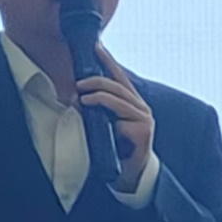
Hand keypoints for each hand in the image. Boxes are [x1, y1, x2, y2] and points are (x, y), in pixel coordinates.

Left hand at [76, 43, 154, 189]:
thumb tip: (78, 96)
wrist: (131, 175)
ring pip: (118, 100)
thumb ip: (98, 109)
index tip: (96, 46)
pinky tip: (104, 127)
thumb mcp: (105, 123)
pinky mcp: (143, 132)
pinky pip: (122, 121)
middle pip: (117, 85)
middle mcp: (140, 107)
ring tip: (82, 98)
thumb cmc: (117, 147)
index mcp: (132, 102)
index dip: (107, 60)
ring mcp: (144, 119)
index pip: (119, 76)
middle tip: (79, 83)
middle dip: (95, 81)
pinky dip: (109, 121)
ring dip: (98, 97)